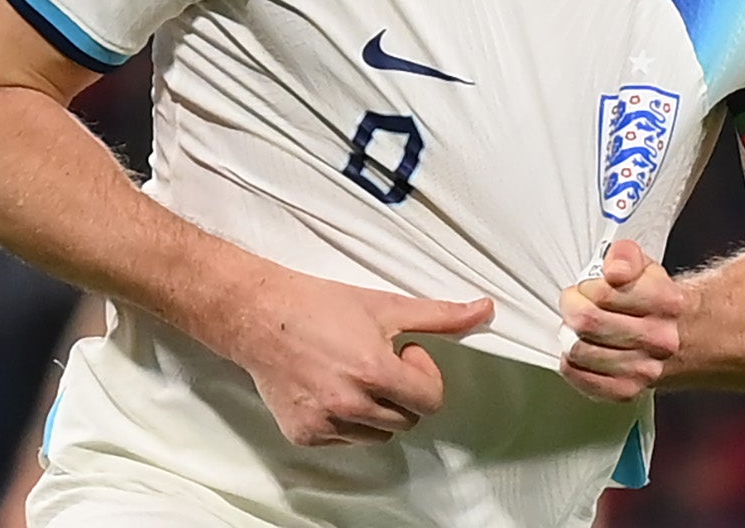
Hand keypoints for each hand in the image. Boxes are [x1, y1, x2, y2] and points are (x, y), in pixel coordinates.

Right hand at [217, 268, 494, 447]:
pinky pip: (346, 440)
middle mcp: (350, 404)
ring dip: (376, 409)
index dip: (424, 374)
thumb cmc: (319, 306)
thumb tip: (485, 311)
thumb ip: (440, 315)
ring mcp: (326, 424)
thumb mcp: (384, 305)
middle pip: (407, 420)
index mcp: (374, 372)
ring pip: (378, 434)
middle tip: (376, 360)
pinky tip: (329, 387)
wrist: (259, 316)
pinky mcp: (305, 435)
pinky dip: (346, 420)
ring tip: (352, 373)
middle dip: (401, 393)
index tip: (405, 353)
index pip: (431, 400)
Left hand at [559, 239, 686, 400]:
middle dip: (572, 309)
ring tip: (581, 329)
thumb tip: (615, 270)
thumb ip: (625, 255)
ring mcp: (646, 369)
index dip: (586, 287)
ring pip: (582, 352)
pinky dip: (572, 366)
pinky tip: (579, 354)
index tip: (588, 287)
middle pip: (588, 323)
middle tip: (577, 304)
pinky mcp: (629, 390)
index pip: (603, 293)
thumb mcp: (645, 265)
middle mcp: (660, 339)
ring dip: (571, 337)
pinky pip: (585, 381)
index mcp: (665, 302)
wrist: (687, 338)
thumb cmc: (657, 300)